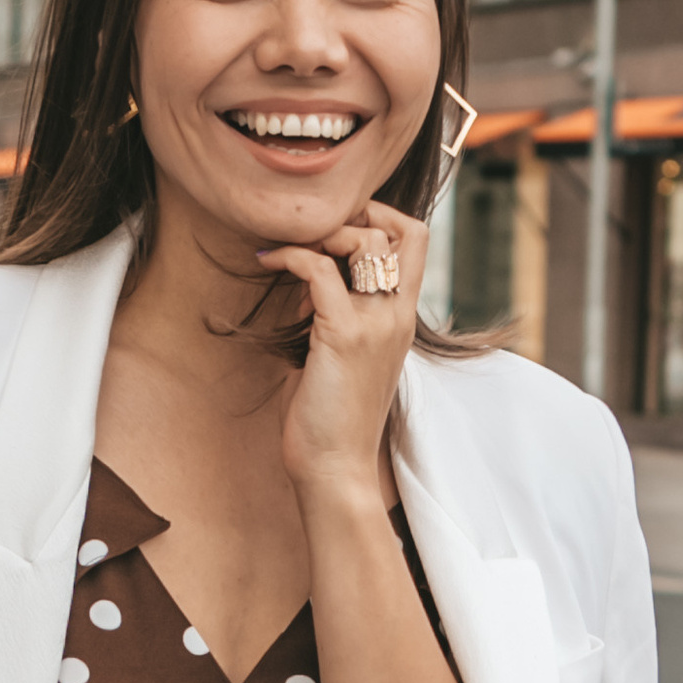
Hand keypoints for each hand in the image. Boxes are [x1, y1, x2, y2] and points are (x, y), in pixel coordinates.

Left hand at [253, 205, 424, 503]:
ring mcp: (375, 324)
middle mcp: (397, 315)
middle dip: (355, 214)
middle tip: (312, 233)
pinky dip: (289, 256)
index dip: (381, 218)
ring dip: (319, 234)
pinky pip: (319, 269)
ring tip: (285, 253)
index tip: (336, 232)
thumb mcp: (346, 355)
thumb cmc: (332, 418)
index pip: (416, 241)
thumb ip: (342, 316)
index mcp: (403, 319)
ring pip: (362, 240)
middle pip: (403, 230)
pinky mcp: (342, 336)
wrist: (336, 468)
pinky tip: (266, 261)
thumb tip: (314, 281)